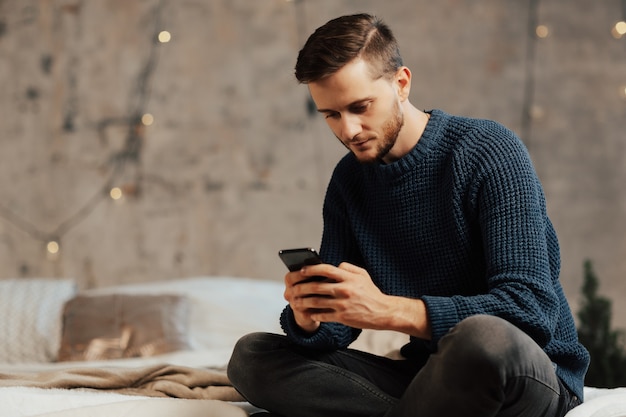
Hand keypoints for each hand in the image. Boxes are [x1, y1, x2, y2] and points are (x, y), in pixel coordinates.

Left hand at [284, 262, 430, 337]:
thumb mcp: (363, 275)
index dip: (310, 269)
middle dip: (301, 287)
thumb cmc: (371, 293)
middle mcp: (344, 290)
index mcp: (348, 278)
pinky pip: (322, 315)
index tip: (301, 271)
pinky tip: (306, 313)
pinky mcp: (342, 317)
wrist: (384, 312)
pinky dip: (312, 314)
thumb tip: (334, 265)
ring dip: (302, 301)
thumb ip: (348, 268)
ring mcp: (342, 304)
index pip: (325, 269)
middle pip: (316, 286)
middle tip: (292, 288)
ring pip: (316, 302)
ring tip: (295, 302)